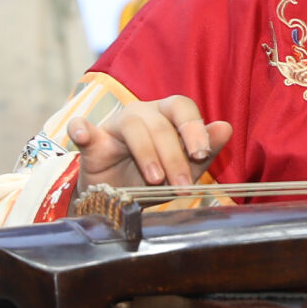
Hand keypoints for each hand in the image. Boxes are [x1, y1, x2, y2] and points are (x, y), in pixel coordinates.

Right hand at [65, 96, 233, 188]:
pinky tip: (81, 133)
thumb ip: (205, 149)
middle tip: (182, 185)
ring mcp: (114, 125)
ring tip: (155, 179)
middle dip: (174, 156)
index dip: (193, 128)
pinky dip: (80, 128)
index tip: (201, 154)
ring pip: (132, 126)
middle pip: (160, 123)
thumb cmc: (153, 178)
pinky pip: (83, 128)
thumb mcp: (184, 168)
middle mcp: (141, 113)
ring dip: (146, 153)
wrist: (117, 200)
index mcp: (166, 115)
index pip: (182, 107)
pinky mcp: (92, 141)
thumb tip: (226, 128)